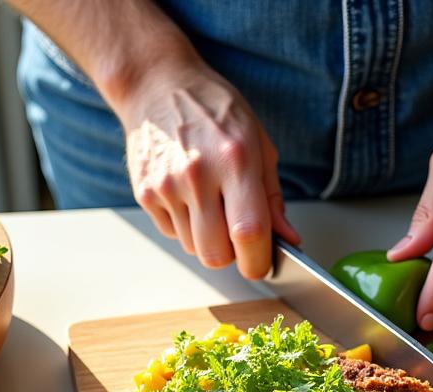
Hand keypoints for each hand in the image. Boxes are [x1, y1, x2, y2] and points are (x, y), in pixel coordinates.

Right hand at [118, 61, 299, 279]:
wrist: (158, 87)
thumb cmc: (215, 112)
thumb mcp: (258, 144)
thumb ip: (272, 198)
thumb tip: (288, 240)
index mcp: (235, 160)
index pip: (248, 232)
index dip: (258, 260)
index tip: (263, 264)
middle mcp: (197, 175)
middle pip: (215, 254)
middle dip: (232, 255)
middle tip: (238, 235)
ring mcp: (165, 186)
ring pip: (193, 248)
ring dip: (208, 239)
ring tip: (211, 203)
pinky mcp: (144, 193)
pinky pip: (173, 234)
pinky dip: (186, 226)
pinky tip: (188, 196)